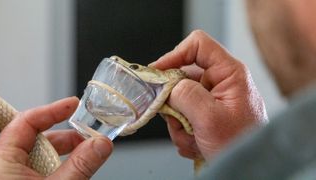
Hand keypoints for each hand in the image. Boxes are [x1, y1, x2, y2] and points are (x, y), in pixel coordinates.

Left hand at [0, 97, 112, 178]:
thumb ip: (80, 165)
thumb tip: (101, 144)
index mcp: (2, 161)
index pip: (25, 121)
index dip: (52, 109)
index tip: (73, 104)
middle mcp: (4, 165)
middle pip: (37, 136)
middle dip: (67, 136)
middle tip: (88, 137)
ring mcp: (13, 175)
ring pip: (41, 154)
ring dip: (66, 153)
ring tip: (87, 157)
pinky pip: (41, 168)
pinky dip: (60, 166)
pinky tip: (74, 170)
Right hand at [151, 30, 267, 160]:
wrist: (248, 167)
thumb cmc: (240, 143)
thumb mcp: (210, 119)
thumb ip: (186, 96)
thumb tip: (169, 87)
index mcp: (229, 73)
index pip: (198, 45)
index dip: (175, 54)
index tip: (157, 72)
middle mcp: (220, 82)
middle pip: (182, 75)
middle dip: (174, 101)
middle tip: (177, 119)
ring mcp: (212, 98)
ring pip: (179, 99)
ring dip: (179, 121)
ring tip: (192, 137)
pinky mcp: (206, 112)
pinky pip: (183, 114)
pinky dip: (183, 130)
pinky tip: (196, 142)